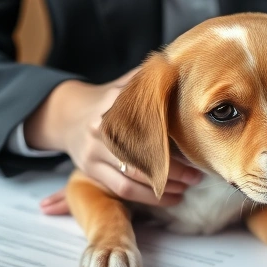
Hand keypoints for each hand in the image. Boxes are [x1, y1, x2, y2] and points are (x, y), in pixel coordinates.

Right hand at [24, 71, 201, 213]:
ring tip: (187, 187)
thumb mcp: (128, 84)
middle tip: (197, 175)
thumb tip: (185, 69)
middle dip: (176, 169)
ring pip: (134, 177)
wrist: (69, 114)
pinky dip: (149, 197)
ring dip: (164, 186)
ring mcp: (93, 152)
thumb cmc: (110, 99)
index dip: (176, 141)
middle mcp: (101, 129)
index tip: (198, 147)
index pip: (150, 125)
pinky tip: (170, 197)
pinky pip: (122, 190)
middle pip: (144, 155)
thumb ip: (152, 81)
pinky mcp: (89, 170)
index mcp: (114, 103)